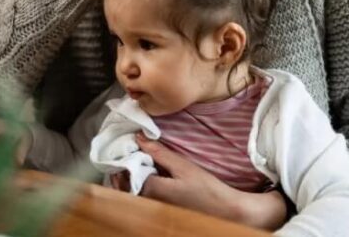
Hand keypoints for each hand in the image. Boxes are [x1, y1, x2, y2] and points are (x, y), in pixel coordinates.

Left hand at [135, 135, 287, 230]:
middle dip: (125, 166)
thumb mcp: (183, 166)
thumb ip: (159, 153)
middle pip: (126, 182)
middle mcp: (148, 202)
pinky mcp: (159, 209)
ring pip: (132, 189)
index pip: (127, 170)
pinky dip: (140, 183)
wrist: (224, 210)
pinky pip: (141, 195)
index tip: (130, 143)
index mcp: (152, 190)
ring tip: (141, 159)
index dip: (126, 155)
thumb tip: (139, 138)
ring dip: (131, 174)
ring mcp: (153, 208)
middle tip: (132, 149)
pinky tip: (150, 173)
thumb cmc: (206, 188)